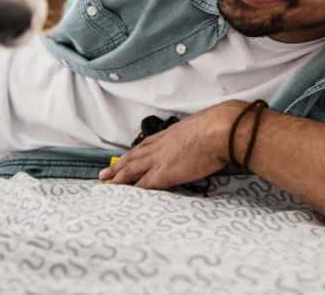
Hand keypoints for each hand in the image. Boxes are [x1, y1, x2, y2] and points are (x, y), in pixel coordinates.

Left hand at [98, 102, 243, 188]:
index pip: (145, 145)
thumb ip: (197, 134)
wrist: (220, 129)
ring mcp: (159, 159)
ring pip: (131, 170)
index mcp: (170, 134)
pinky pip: (142, 185)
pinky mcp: (163, 174)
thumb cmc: (218, 126)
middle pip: (133, 157)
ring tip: (106, 185)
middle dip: (118, 166)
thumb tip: (203, 139)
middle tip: (104, 175)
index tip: (125, 158)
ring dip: (118, 178)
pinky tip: (124, 197)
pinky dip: (132, 191)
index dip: (133, 153)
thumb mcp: (202, 126)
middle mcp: (160, 146)